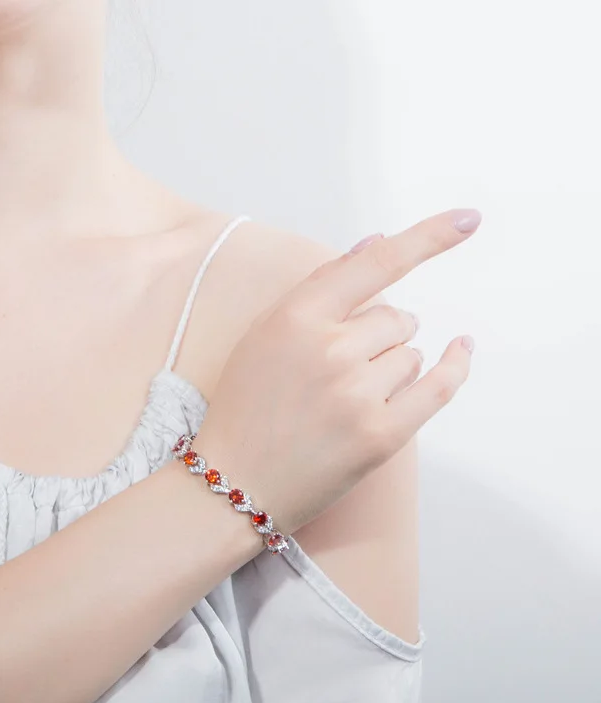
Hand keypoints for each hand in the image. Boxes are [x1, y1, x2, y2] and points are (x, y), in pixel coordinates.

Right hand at [194, 208, 479, 533]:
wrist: (233, 484)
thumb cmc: (245, 407)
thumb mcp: (263, 337)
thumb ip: (319, 288)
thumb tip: (374, 243)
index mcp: (294, 319)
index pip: (374, 266)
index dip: (427, 237)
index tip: (469, 218)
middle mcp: (329, 351)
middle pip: (396, 318)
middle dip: (380, 335)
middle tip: (341, 368)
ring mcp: (356, 395)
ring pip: (410, 354)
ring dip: (390, 368)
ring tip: (346, 399)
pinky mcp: (380, 436)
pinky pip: (438, 386)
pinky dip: (454, 366)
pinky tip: (461, 349)